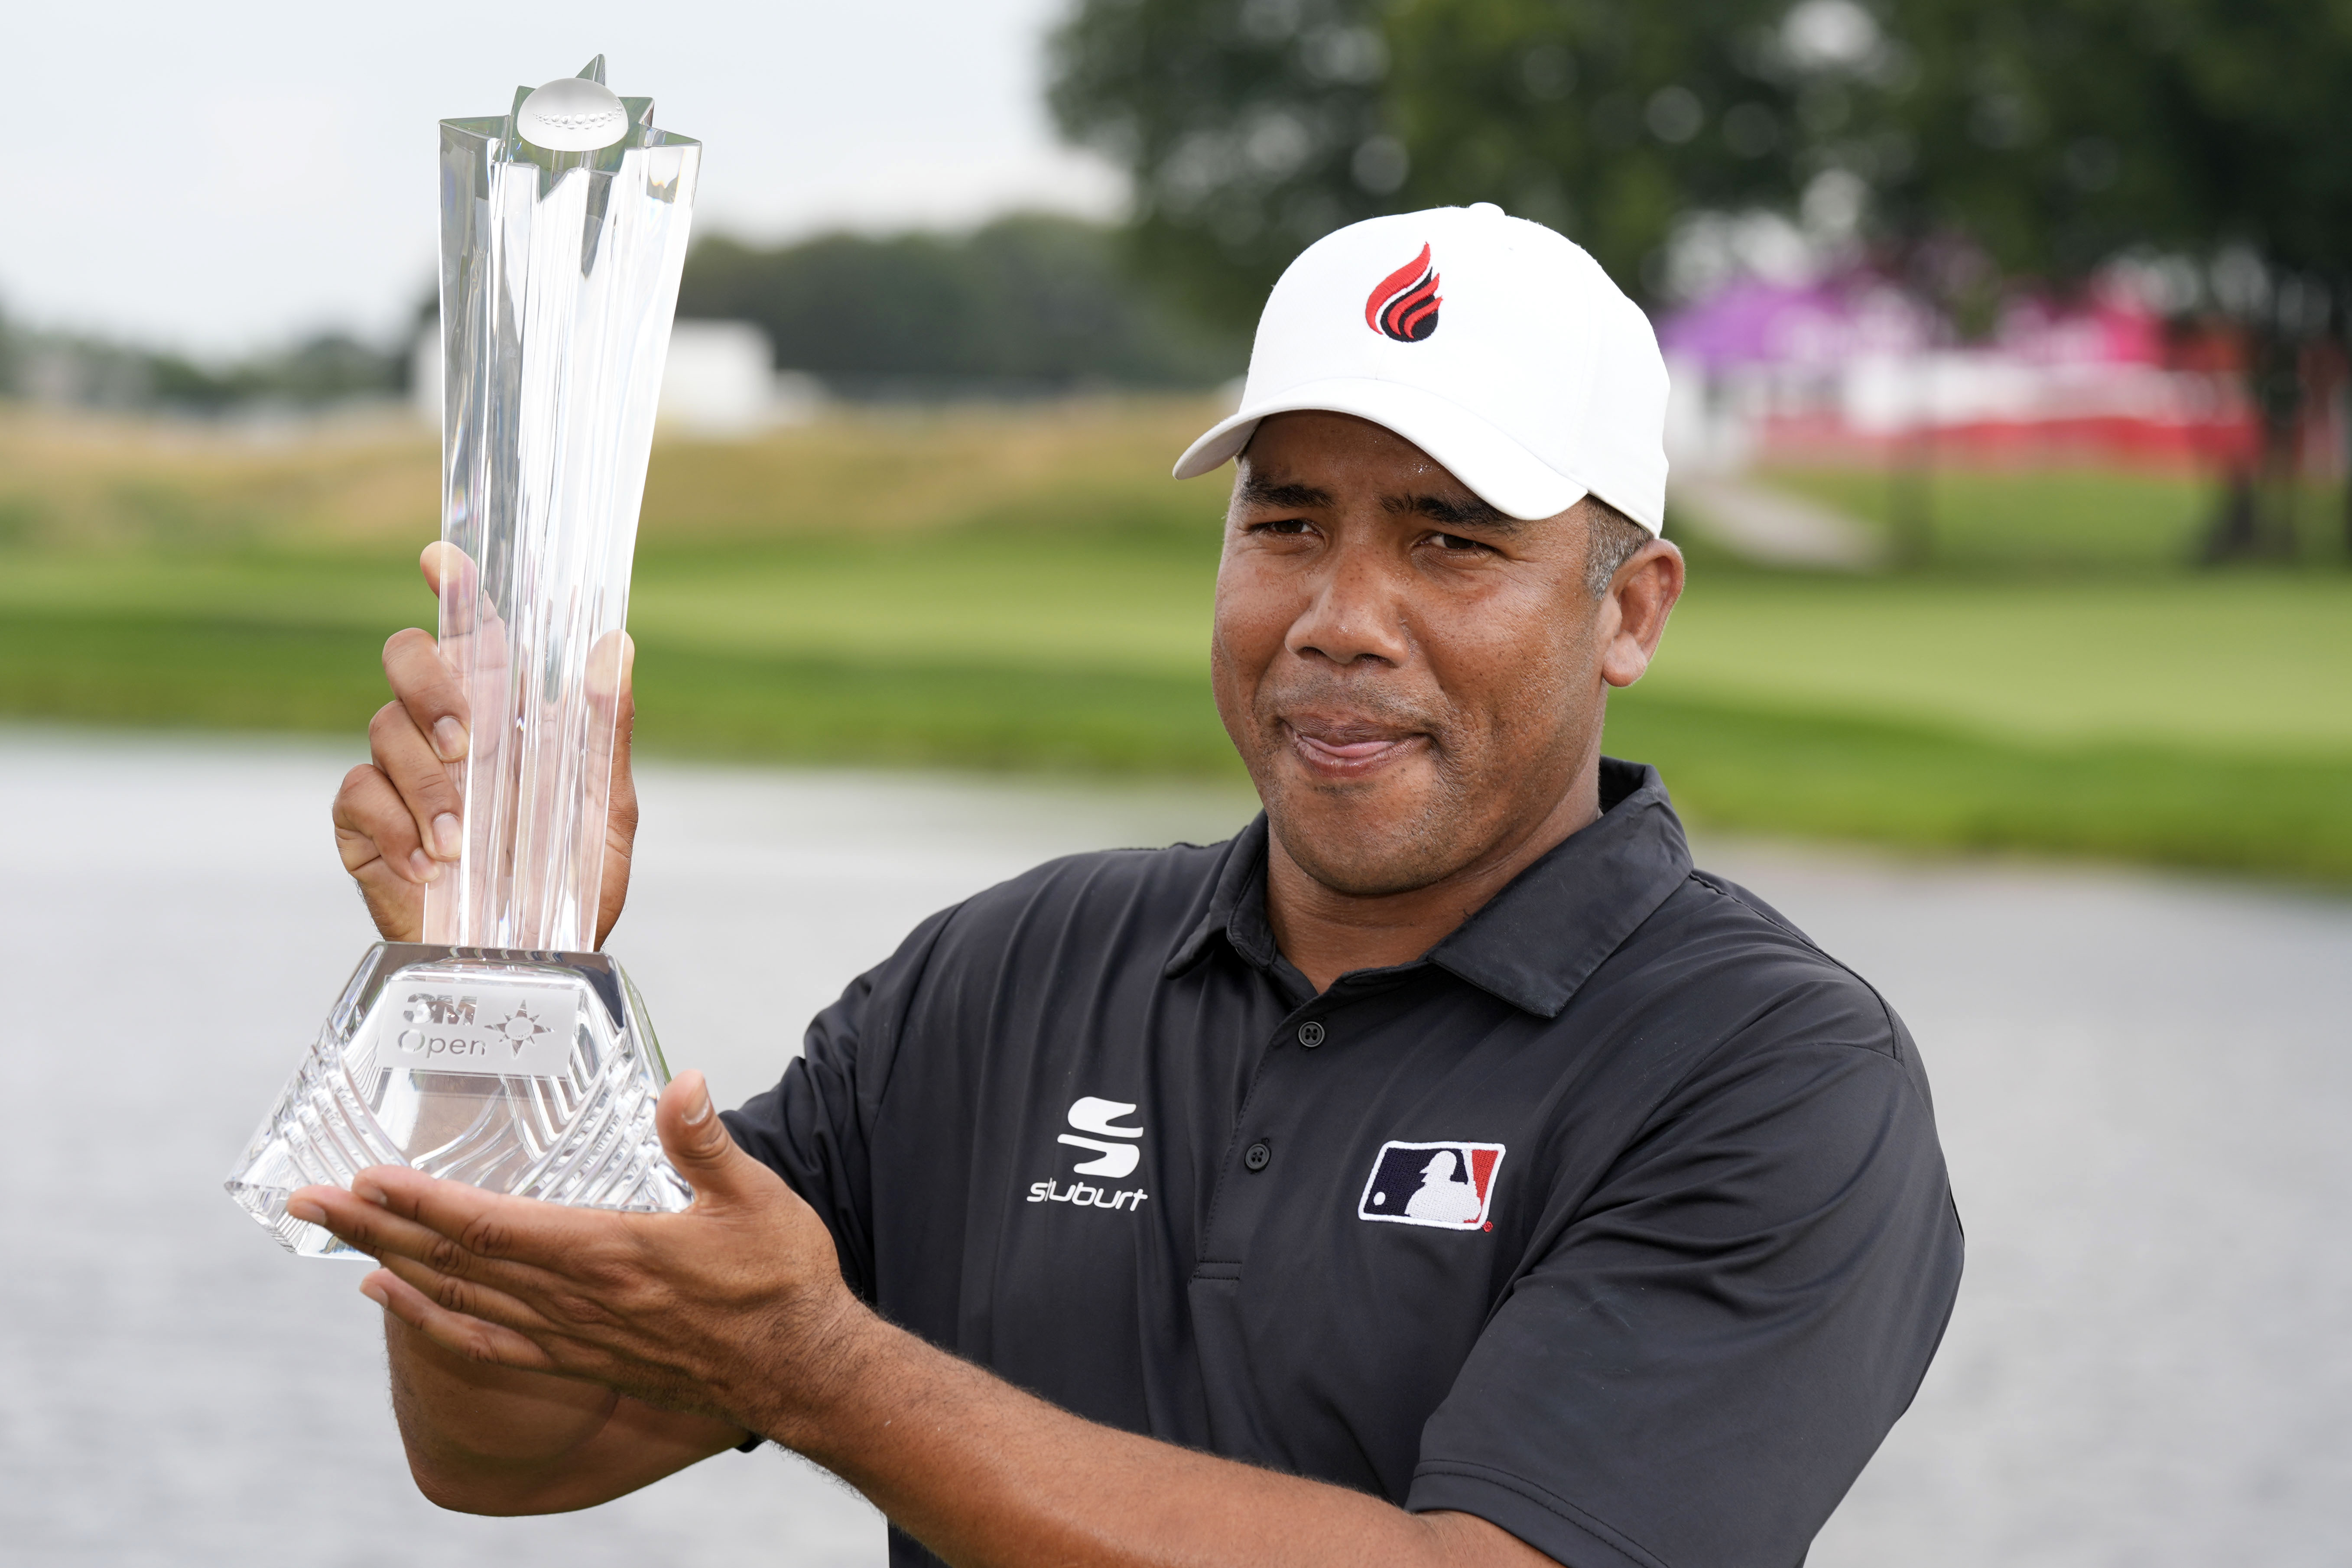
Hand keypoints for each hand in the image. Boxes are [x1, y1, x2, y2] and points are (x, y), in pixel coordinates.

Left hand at [286, 1072, 862, 1435]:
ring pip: (457, 1299)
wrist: (801, 1371)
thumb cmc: (780, 1281)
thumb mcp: (757, 1197)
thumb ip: (706, 1143)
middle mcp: (575, 1298)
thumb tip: (684, 1083)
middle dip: (375, 1229)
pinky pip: (484, 1342)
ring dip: (389, 1266)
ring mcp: (572, 1333)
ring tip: (335, 1240)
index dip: (421, 1202)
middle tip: (307, 1202)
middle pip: (452, 1261)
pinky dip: (427, 1323)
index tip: (364, 1177)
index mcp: (608, 1253)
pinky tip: (391, 1302)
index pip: (490, 1226)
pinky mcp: (580, 1355)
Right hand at [332, 542, 638, 944]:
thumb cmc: (573, 884)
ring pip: (383, 728)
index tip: (442, 560)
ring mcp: (399, 776)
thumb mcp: (605, 809)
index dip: (454, 589)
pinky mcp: (365, 825)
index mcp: (504, 716)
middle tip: (469, 742)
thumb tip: (615, 646)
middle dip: (431, 687)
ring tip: (463, 841)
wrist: (534, 962)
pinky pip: (359, 794)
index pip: (471, 632)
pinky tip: (431, 865)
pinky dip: (396, 827)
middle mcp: (446, 733)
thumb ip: (604, 729)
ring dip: (428, 783)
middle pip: (407, 659)